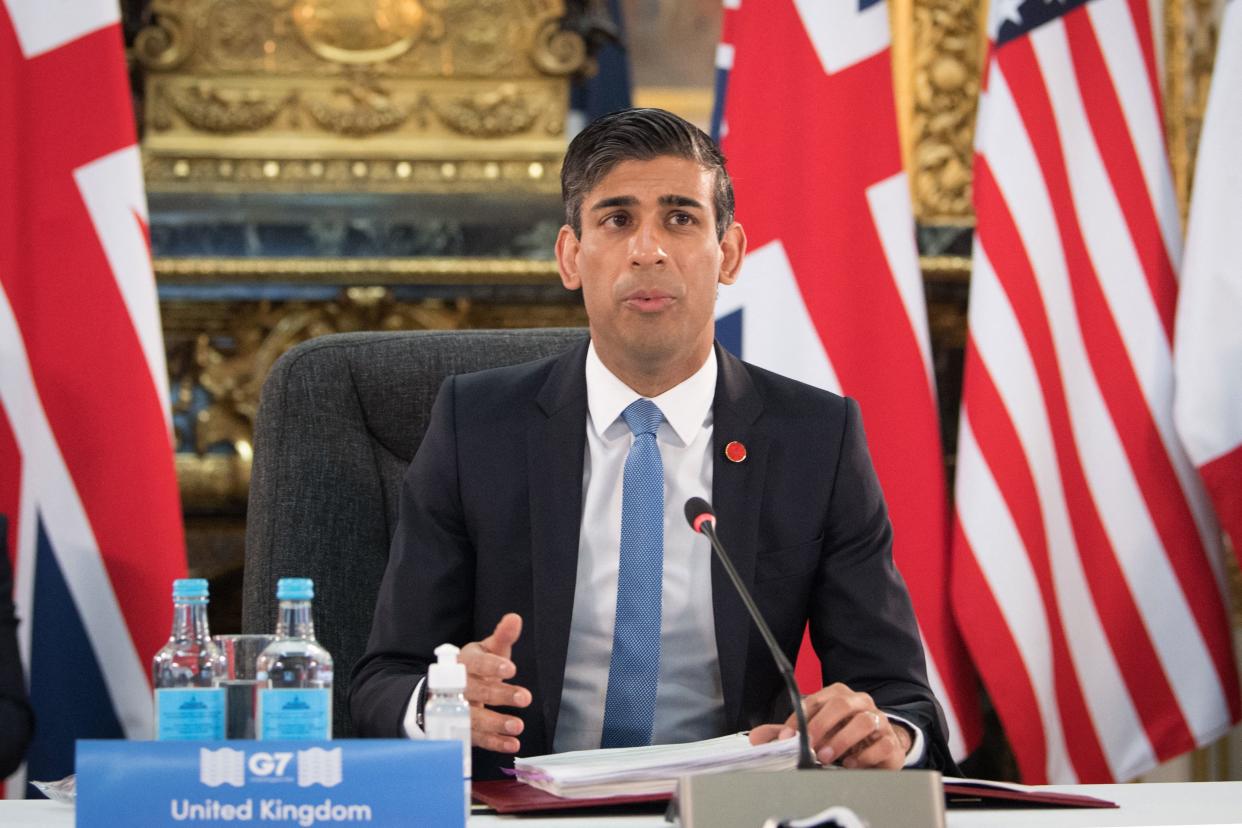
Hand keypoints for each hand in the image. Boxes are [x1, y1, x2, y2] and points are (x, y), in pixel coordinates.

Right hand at [456, 612, 531, 752]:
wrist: (445, 691)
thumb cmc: (474, 667)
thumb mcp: (487, 649)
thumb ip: (502, 636)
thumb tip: (515, 618)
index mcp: (464, 663)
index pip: (476, 664)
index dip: (492, 667)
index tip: (511, 669)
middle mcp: (458, 687)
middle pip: (477, 691)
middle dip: (500, 695)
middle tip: (524, 697)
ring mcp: (457, 710)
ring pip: (474, 718)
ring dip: (496, 723)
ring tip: (518, 725)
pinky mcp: (462, 730)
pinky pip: (477, 738)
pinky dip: (494, 742)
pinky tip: (512, 743)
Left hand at [748, 683, 910, 768]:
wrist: (879, 748)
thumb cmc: (842, 736)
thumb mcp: (814, 733)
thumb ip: (786, 734)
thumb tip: (756, 739)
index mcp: (838, 696)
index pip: (815, 700)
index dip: (799, 719)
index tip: (787, 739)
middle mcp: (860, 703)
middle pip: (842, 704)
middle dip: (822, 725)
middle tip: (810, 746)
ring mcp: (879, 720)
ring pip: (865, 721)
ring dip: (843, 739)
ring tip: (828, 757)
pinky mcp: (892, 742)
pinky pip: (883, 744)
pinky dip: (865, 755)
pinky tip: (851, 764)